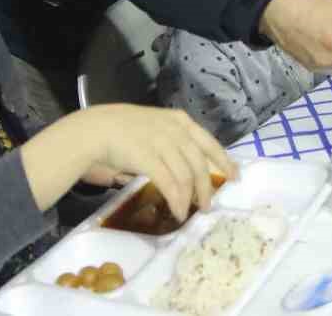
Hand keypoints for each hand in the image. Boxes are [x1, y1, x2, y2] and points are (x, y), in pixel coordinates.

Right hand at [72, 104, 236, 221]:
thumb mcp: (157, 126)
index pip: (210, 143)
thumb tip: (189, 168)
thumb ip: (174, 141)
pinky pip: (169, 184)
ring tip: (190, 211)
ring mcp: (163, 143)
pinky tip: (177, 210)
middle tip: (208, 205)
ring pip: (187, 175)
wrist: (96, 129)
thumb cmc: (124, 129)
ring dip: (191, 197)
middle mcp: (175, 130)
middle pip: (200, 163)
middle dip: (207, 187)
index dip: (224, 161)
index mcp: (180, 120)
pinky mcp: (149, 158)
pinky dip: (176, 200)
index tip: (235, 176)